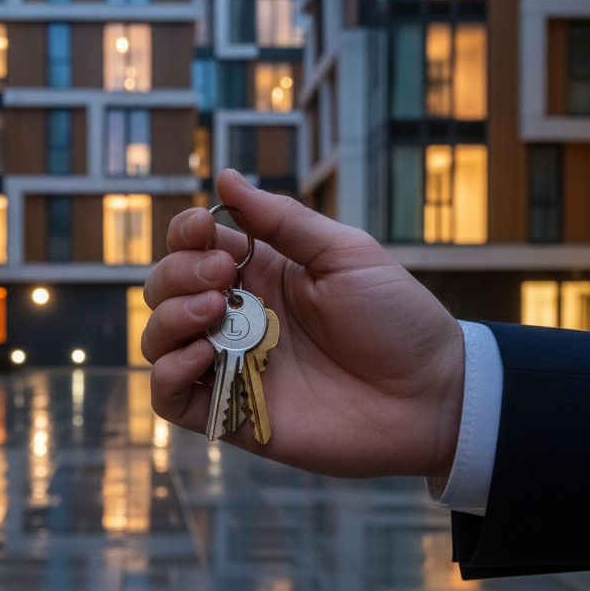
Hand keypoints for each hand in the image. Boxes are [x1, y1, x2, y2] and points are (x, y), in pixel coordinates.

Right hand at [141, 169, 464, 478]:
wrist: (431, 396)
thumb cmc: (396, 318)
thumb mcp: (343, 253)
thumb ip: (281, 220)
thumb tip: (225, 178)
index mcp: (260, 273)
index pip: (193, 246)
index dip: (185, 232)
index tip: (204, 229)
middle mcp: (236, 316)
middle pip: (165, 286)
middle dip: (178, 273)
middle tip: (222, 278)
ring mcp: (230, 364)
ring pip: (158, 337)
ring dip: (170, 317)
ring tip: (213, 314)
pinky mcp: (231, 413)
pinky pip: (169, 397)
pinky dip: (168, 373)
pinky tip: (202, 357)